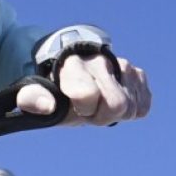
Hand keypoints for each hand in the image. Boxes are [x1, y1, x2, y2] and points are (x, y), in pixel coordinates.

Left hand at [16, 53, 149, 126]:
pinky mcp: (138, 74)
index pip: (88, 94)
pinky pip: (143, 106)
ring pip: (132, 108)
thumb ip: (32, 99)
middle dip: (102, 115)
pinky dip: (130, 110)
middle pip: (117, 105)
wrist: (71, 70)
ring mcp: (123, 65)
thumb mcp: (35, 94)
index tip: (75, 105)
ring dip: (115, 114)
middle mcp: (101, 60)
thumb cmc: (54, 86)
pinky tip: (113, 100)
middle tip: (88, 109)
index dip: (83, 108)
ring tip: (99, 103)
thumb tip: (48, 106)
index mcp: (73, 63)